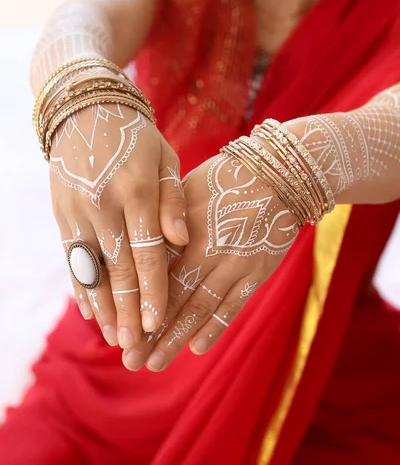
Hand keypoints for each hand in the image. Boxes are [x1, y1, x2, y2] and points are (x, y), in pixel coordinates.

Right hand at [50, 103, 187, 348]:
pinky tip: (89, 310)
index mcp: (136, 191)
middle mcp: (103, 205)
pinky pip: (72, 257)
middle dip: (129, 311)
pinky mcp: (62, 213)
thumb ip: (173, 200)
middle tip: (137, 347)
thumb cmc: (136, 135)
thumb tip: (181, 240)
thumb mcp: (164, 158)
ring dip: (103, 307)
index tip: (160, 323)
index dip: (154, 290)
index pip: (147, 253)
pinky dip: (81, 286)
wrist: (84, 109)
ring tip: (115, 338)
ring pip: (91, 269)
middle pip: (118, 269)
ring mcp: (78, 210)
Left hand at [122, 153, 297, 371]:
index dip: (137, 301)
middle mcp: (208, 250)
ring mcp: (234, 263)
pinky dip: (214, 327)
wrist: (280, 175)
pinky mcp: (257, 272)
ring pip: (200, 308)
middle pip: (174, 297)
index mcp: (185, 228)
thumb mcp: (188, 188)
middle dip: (151, 332)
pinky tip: (197, 348)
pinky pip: (233, 304)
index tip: (119, 325)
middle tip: (130, 360)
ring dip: (177, 338)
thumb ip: (165, 220)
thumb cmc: (227, 178)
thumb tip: (138, 247)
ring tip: (156, 363)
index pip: (155, 272)